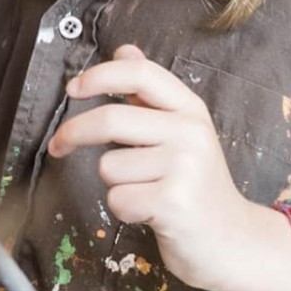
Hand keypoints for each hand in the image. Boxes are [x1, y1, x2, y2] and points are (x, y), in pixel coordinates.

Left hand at [48, 44, 261, 290]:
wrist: (232, 240)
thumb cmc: (196, 185)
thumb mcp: (180, 131)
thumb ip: (150, 94)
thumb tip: (124, 50)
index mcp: (190, 109)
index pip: (141, 74)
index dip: (100, 75)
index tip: (72, 89)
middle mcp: (190, 133)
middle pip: (110, 119)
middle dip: (73, 133)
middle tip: (58, 145)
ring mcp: (185, 168)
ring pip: (109, 166)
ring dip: (114, 183)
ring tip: (145, 191)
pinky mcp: (174, 203)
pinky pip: (117, 199)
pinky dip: (123, 210)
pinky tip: (150, 212)